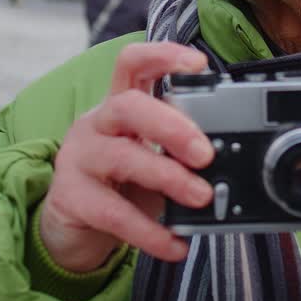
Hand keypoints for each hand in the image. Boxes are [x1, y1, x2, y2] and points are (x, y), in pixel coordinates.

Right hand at [39, 43, 214, 272]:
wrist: (73, 226)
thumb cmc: (122, 183)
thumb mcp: (151, 157)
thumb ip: (181, 151)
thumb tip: (229, 160)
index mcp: (120, 106)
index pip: (132, 64)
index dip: (162, 56)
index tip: (198, 63)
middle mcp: (97, 124)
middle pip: (128, 106)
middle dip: (172, 126)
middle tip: (206, 154)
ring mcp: (80, 159)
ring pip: (121, 157)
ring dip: (167, 176)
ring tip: (202, 197)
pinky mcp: (72, 198)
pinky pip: (114, 213)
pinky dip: (150, 232)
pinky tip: (176, 244)